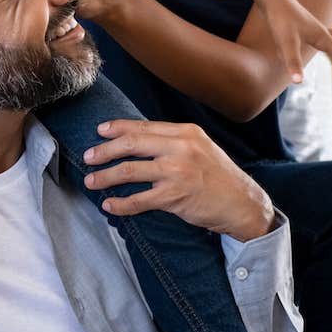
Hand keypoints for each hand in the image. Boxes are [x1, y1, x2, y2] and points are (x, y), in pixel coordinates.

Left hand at [83, 119, 274, 241]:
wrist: (243, 202)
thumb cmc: (218, 175)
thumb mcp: (200, 147)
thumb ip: (173, 141)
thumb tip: (138, 138)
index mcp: (185, 132)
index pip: (143, 126)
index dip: (117, 128)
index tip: (100, 131)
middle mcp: (180, 148)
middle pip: (132, 144)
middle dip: (105, 151)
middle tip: (88, 157)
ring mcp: (177, 172)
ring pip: (131, 171)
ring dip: (106, 176)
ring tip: (92, 181)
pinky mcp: (176, 197)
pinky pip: (140, 200)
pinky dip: (121, 204)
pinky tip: (110, 205)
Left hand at [230, 0, 331, 82]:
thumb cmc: (280, 20)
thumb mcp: (286, 43)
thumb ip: (292, 63)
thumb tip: (298, 82)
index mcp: (322, 37)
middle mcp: (322, 31)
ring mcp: (314, 26)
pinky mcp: (305, 25)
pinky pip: (322, 35)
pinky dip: (329, 40)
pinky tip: (324, 42)